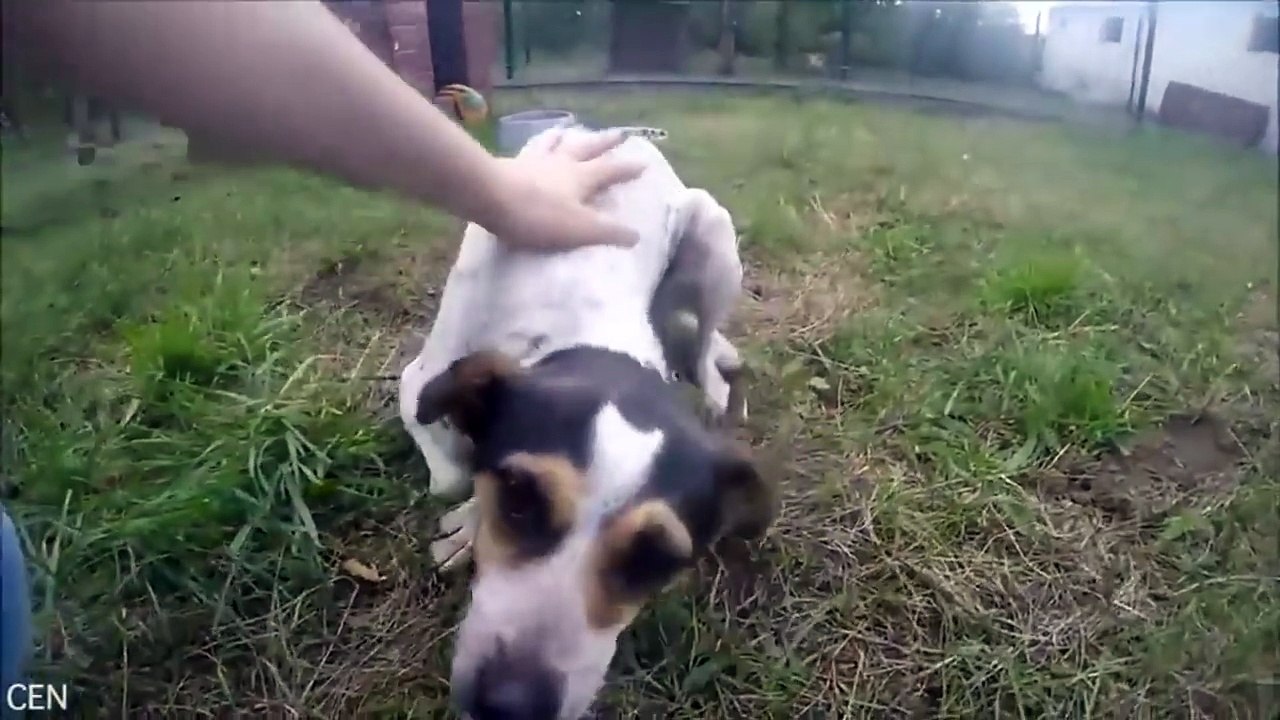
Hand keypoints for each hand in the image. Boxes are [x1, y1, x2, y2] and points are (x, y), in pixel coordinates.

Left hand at [481, 129, 645, 250]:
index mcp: (581, 177)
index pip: (611, 170)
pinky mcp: (512, 165)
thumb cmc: (538, 215)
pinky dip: (537, 144)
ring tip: (568, 130)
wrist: (490, 197)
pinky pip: (530, 149)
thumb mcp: (580, 230)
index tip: (644, 162)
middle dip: (604, 142)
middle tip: (618, 133)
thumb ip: (608, 232)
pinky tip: (532, 145)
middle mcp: (561, 163)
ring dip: (565, 136)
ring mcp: (535, 161)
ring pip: (555, 144)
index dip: (628, 168)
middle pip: (587, 148)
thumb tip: (637, 235)